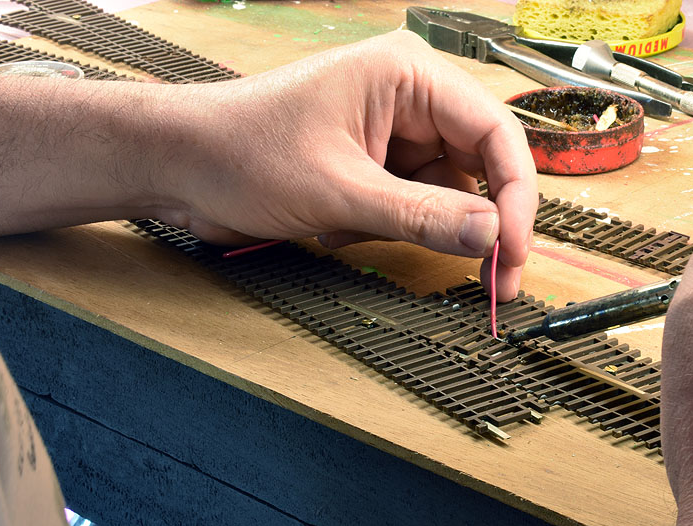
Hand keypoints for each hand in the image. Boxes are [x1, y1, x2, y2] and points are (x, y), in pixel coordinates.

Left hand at [0, 31, 535, 298]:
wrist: (177, 166)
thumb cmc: (243, 153)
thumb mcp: (340, 191)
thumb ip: (423, 215)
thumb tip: (493, 236)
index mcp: (408, 76)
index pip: (495, 134)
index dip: (515, 198)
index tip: (514, 254)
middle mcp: (408, 99)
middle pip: (479, 166)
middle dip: (476, 224)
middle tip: (493, 283)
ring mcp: (389, 133)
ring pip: (445, 193)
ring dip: (416, 228)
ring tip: (353, 230)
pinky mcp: (371, 164)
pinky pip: (411, 205)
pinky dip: (388, 229)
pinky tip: (337, 228)